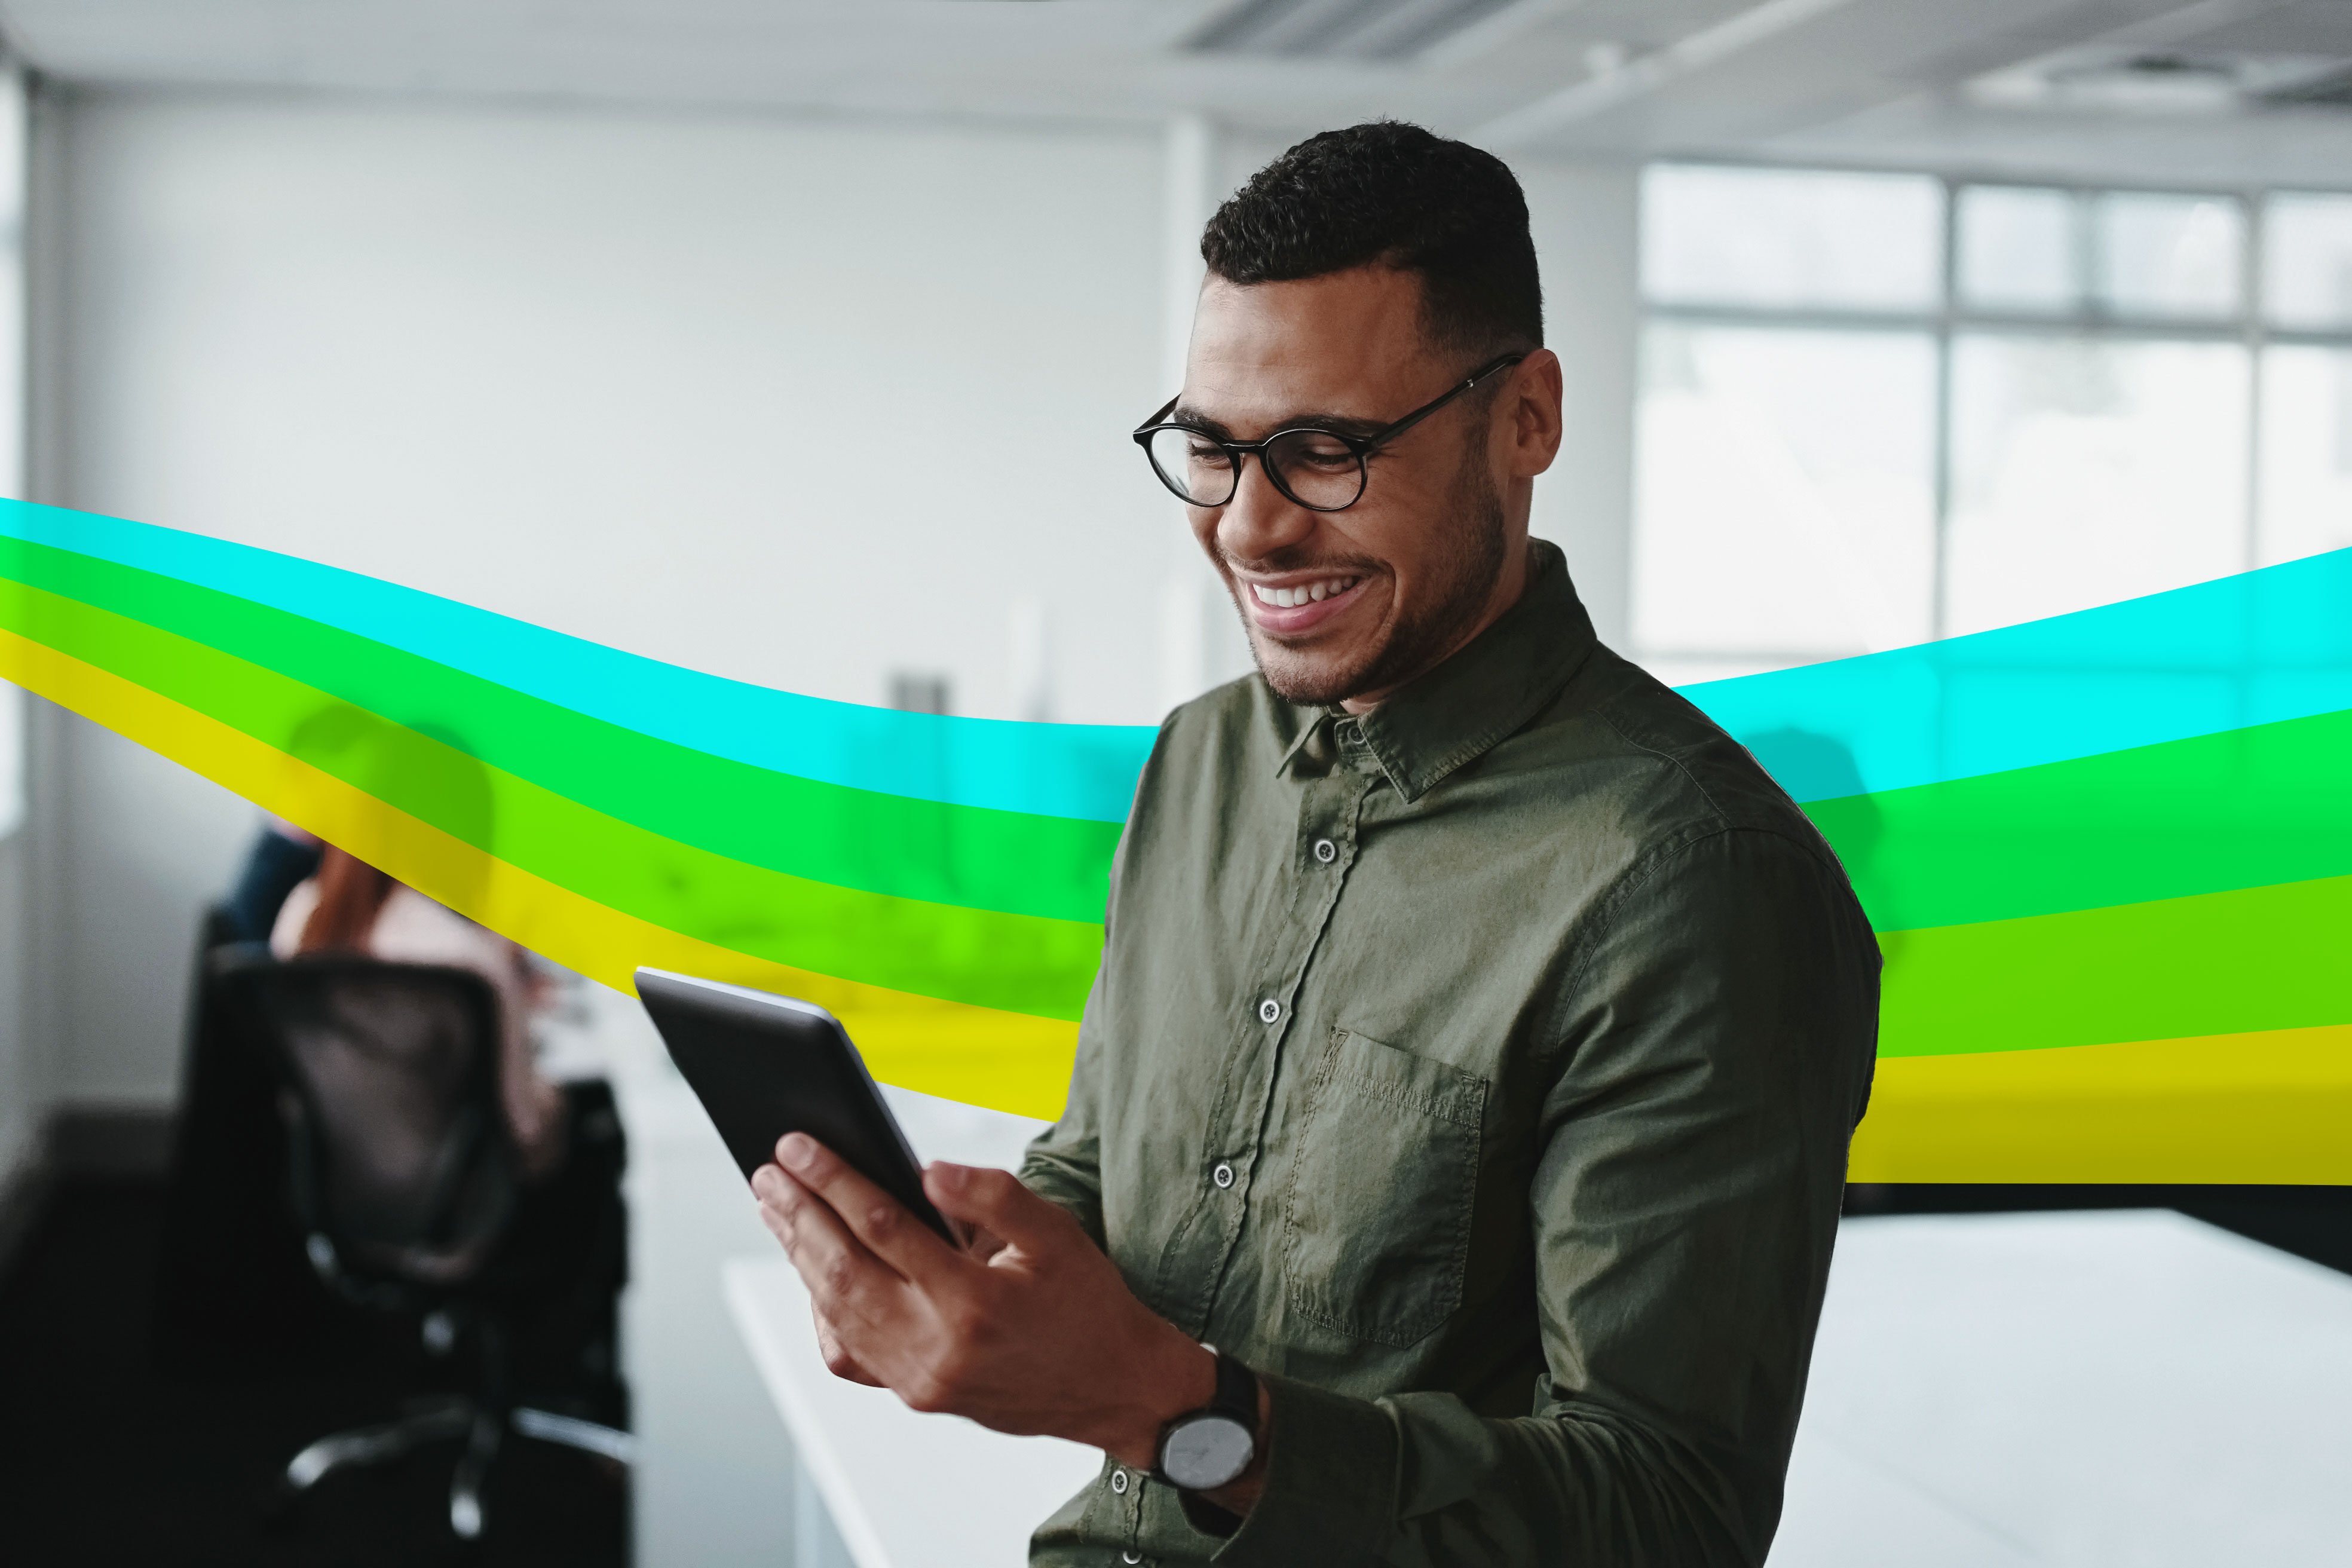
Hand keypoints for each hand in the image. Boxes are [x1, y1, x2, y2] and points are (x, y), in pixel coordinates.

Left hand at [750, 1133, 1214, 1470]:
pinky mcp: (916, 1396)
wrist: (1116, 1389)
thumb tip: (927, 1169)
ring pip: (837, 1312)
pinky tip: (814, 1275)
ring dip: (800, 1256)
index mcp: (975, 1302)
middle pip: (843, 1271)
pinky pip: (850, 1354)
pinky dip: (823, 1312)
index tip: (798, 1145)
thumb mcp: (1058, 1235)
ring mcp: (920, 1380)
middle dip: (799, 1215)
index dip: (834, 1180)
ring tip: (776, 1209)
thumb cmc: (1089, 1305)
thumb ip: (994, 1196)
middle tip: (767, 1171)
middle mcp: (938, 1349)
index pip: (883, 1227)